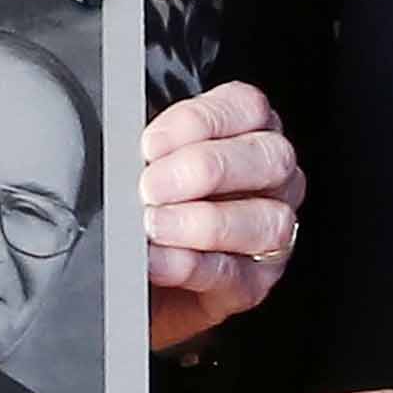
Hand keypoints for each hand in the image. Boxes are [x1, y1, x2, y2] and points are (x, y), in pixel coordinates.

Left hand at [137, 79, 299, 351]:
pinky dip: (191, 266)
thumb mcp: (142, 163)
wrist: (124, 276)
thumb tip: (121, 144)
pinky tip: (158, 261)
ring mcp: (270, 233)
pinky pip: (235, 274)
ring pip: (267, 221)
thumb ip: (147, 147)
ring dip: (204, 222)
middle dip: (206, 169)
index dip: (200, 121)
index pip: (248, 107)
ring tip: (153, 225)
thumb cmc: (140, 205)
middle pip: (270, 159)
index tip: (150, 144)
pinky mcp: (253, 284)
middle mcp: (271, 180)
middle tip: (151, 186)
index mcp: (247, 133)